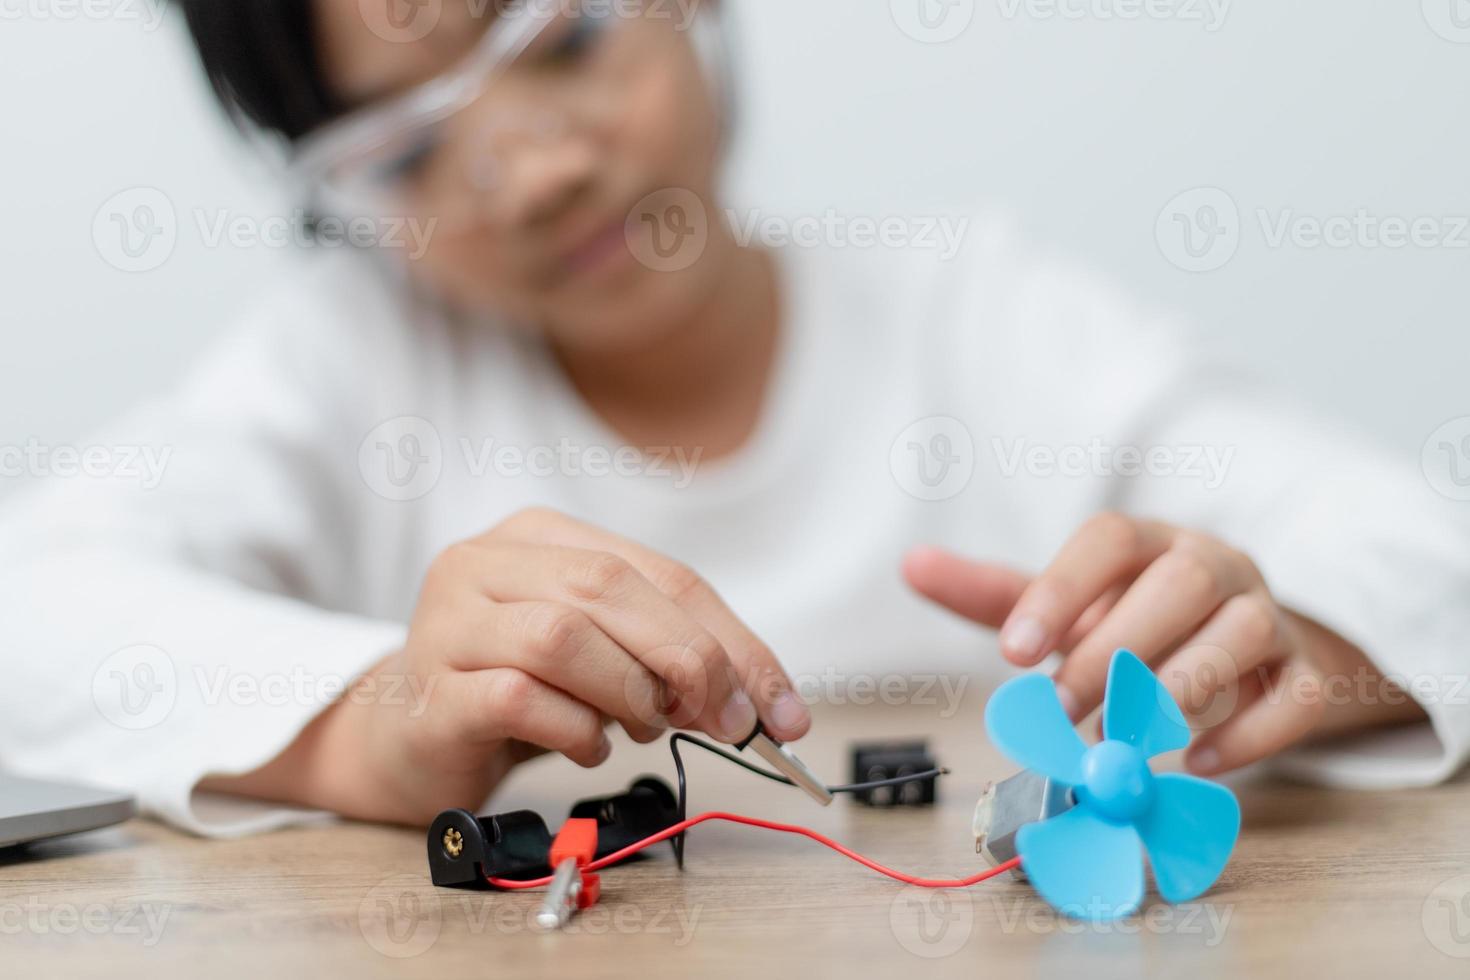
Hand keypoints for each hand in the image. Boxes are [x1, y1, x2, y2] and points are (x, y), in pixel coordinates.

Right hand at [204, 507, 808, 823]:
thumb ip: (665, 656)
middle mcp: (486, 561)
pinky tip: (588, 747)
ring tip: (641, 728)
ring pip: (563, 635)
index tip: (780, 710)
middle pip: (611, 590)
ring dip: (628, 693)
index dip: (732, 640)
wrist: (403, 738)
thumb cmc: (515, 688)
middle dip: (691, 661)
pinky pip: (516, 697)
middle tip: (727, 723)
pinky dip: (575, 729)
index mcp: (540, 534)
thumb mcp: (599, 654)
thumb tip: (761, 704)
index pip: (660, 573)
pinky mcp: (430, 689)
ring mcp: (448, 621)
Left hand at [903, 513, 1423, 776]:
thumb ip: (993, 593)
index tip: (1010, 652)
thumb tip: (910, 564)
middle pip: (1180, 581)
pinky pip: (1299, 696)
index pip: (1109, 539)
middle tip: (1063, 706)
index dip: (1060, 590)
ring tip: (1129, 733)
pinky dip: (1254, 735)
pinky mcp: (1305, 672)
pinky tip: (1198, 763)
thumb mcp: (1062, 607)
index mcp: (1149, 540)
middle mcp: (1214, 563)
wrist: (1234, 649)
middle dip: (1117, 647)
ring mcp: (1268, 614)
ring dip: (1184, 684)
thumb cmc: (1130, 622)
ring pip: (1244, 631)